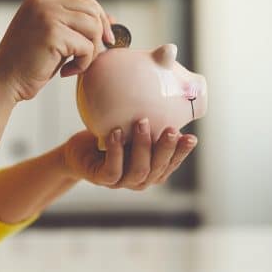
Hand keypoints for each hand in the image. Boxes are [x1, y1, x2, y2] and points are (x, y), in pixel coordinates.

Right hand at [0, 0, 114, 101]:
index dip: (99, 17)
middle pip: (91, 8)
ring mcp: (47, 15)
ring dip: (91, 51)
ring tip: (75, 65)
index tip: (104, 38)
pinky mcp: (52, 33)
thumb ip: (76, 25)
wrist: (3, 82)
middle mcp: (43, 1)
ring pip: (92, 26)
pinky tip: (66, 72)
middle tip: (94, 55)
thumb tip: (112, 19)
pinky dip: (83, 64)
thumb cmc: (26, 64)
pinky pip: (87, 47)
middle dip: (100, 32)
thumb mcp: (54, 38)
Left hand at [62, 119, 197, 189]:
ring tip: (141, 122)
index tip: (191, 137)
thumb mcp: (132, 129)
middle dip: (166, 148)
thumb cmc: (110, 138)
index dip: (182, 153)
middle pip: (158, 169)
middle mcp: (140, 179)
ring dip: (142, 146)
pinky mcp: (102, 179)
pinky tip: (116, 133)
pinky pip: (112, 170)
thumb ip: (149, 122)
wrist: (79, 152)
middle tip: (171, 129)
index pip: (171, 163)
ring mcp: (122, 182)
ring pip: (138, 170)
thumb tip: (165, 89)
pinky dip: (116, 151)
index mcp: (153, 169)